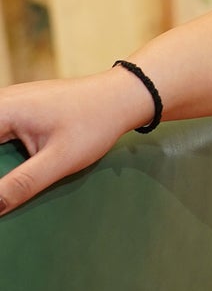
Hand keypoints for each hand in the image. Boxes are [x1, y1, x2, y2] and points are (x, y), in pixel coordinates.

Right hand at [0, 67, 154, 215]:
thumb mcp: (59, 161)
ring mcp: (8, 102)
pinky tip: (9, 170)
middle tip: (4, 194)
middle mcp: (1, 101)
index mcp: (3, 110)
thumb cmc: (93, 124)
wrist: (121, 96)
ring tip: (8, 184)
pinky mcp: (17, 108)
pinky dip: (1, 152)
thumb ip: (22, 185)